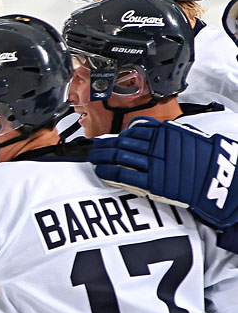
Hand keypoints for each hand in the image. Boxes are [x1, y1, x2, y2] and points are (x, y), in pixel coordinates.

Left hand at [89, 117, 237, 229]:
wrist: (218, 179)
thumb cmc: (204, 160)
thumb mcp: (185, 137)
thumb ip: (163, 133)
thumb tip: (140, 130)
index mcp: (166, 133)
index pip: (134, 130)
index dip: (118, 135)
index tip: (109, 138)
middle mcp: (157, 146)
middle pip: (122, 142)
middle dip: (104, 145)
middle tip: (95, 148)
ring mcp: (153, 164)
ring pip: (119, 156)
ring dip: (102, 157)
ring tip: (94, 158)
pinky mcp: (152, 182)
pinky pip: (122, 174)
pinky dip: (107, 172)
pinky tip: (100, 171)